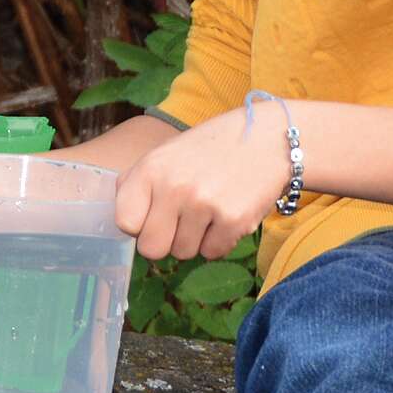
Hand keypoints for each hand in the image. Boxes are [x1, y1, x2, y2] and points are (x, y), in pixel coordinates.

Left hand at [114, 106, 290, 260]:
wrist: (270, 138)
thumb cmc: (212, 149)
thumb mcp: (167, 153)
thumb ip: (137, 183)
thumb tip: (122, 222)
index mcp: (151, 168)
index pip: (124, 222)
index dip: (139, 224)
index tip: (153, 215)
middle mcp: (174, 187)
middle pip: (151, 249)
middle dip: (166, 240)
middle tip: (182, 220)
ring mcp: (204, 205)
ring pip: (183, 253)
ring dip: (195, 239)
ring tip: (209, 210)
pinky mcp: (233, 220)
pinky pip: (212, 253)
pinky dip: (219, 240)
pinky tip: (227, 213)